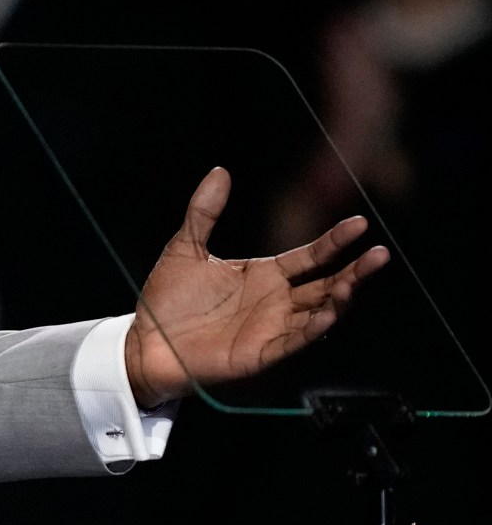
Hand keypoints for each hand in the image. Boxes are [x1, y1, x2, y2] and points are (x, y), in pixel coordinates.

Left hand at [124, 167, 390, 406]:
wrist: (144, 343)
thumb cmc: (167, 301)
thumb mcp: (185, 248)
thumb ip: (204, 212)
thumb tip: (219, 170)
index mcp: (266, 275)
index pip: (311, 256)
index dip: (335, 241)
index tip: (359, 224)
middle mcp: (276, 301)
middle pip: (327, 283)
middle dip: (355, 271)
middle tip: (381, 254)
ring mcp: (271, 328)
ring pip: (319, 312)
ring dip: (340, 299)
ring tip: (354, 282)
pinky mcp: (260, 353)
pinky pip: (293, 341)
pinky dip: (312, 329)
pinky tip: (328, 315)